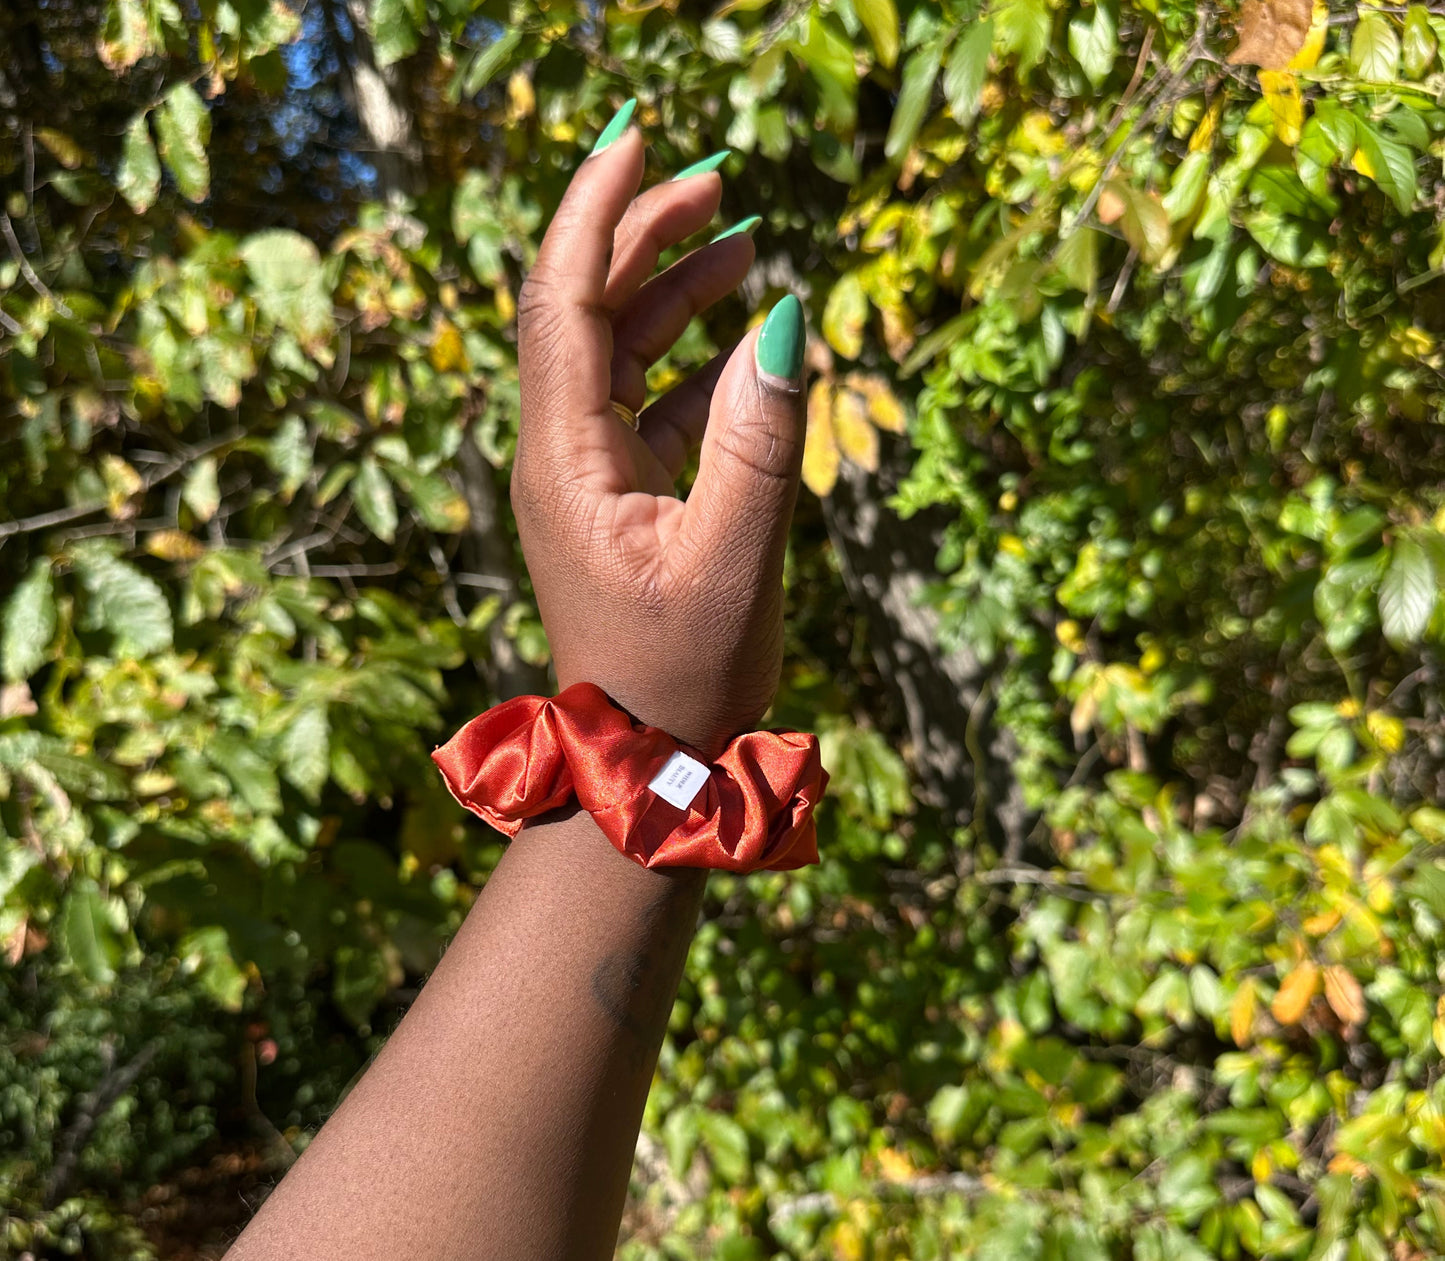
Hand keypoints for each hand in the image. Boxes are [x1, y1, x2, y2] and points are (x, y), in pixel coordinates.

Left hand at [511, 105, 806, 758]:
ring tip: (739, 241)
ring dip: (669, 291)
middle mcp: (560, 453)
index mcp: (566, 458)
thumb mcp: (736, 561)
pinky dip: (689, 362)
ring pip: (614, 351)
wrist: (645, 764)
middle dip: (641, 233)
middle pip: (583, 307)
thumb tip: (783, 317)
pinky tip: (738, 344)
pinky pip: (645, 403)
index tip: (637, 134)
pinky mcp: (616, 499)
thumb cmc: (683, 679)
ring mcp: (584, 476)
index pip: (563, 299)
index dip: (595, 209)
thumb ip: (762, 443)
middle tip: (716, 179)